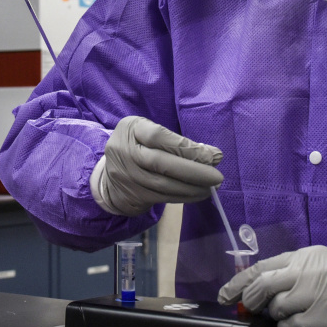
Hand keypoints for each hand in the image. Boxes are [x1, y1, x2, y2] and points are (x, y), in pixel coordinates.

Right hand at [92, 116, 223, 215]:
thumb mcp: (149, 133)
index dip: (186, 147)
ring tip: (212, 188)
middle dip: (193, 171)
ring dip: (192, 188)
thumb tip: (213, 155)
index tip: (211, 155)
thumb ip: (177, 141)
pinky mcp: (132, 195)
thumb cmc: (138, 147)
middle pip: (161, 162)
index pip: (158, 136)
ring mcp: (126, 176)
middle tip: (217, 177)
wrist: (109, 175)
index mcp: (131, 129)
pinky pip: (161, 197)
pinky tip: (198, 194)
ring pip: (163, 184)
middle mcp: (125, 151)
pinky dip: (183, 197)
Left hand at [218, 245, 326, 326]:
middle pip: (261, 285)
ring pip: (274, 308)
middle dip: (249, 300)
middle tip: (249, 310)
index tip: (225, 294)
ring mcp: (312, 295)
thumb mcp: (325, 265)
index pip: (261, 266)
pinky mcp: (319, 319)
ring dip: (276, 316)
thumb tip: (263, 288)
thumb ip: (295, 272)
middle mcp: (305, 272)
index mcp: (305, 256)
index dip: (238, 282)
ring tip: (293, 315)